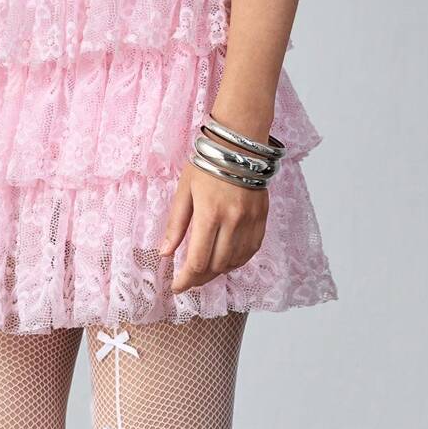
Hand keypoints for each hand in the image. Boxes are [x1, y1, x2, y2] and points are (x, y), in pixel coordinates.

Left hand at [161, 159, 268, 294]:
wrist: (239, 141)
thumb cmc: (207, 162)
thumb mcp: (184, 192)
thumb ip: (175, 225)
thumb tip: (165, 253)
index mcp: (209, 214)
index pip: (197, 261)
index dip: (186, 280)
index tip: (177, 287)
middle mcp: (232, 221)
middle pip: (216, 266)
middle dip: (200, 278)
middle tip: (189, 279)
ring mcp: (250, 220)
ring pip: (234, 262)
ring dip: (218, 272)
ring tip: (205, 270)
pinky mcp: (262, 218)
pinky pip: (251, 251)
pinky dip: (237, 261)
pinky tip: (226, 260)